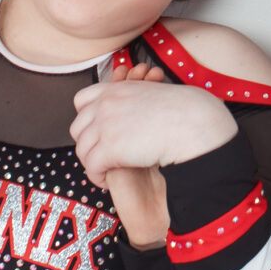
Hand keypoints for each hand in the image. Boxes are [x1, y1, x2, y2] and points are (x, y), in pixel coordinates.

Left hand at [70, 60, 237, 183]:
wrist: (192, 121)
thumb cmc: (182, 111)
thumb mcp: (150, 94)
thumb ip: (133, 101)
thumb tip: (130, 118)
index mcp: (115, 89)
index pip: (82, 100)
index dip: (87, 119)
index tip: (98, 132)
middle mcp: (105, 104)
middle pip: (78, 128)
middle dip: (88, 144)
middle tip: (102, 157)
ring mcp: (105, 125)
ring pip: (83, 150)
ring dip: (92, 164)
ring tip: (105, 172)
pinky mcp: (110, 148)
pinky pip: (91, 168)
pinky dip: (97, 177)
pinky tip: (108, 181)